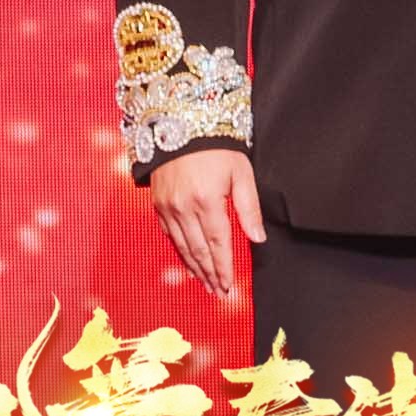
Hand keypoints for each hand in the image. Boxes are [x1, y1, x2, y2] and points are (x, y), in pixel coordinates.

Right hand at [149, 146, 263, 302]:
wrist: (178, 124)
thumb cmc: (215, 147)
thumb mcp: (241, 173)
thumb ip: (249, 208)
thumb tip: (258, 238)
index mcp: (207, 202)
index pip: (219, 245)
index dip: (225, 268)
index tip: (229, 287)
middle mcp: (184, 208)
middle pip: (199, 251)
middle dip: (210, 274)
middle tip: (219, 292)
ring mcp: (167, 206)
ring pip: (182, 246)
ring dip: (195, 267)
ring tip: (205, 283)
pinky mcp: (157, 202)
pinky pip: (168, 233)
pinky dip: (178, 250)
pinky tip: (186, 260)